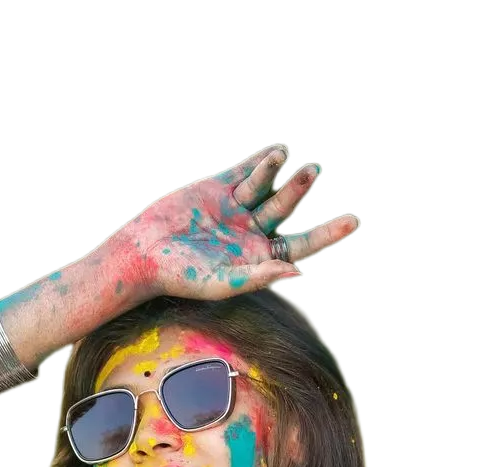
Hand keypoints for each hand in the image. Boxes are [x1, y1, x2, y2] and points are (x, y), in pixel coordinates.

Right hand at [108, 143, 359, 300]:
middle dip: (300, 190)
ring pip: (266, 186)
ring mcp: (235, 208)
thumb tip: (299, 271)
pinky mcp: (216, 187)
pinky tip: (277, 152)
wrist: (144, 253)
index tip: (353, 221)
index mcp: (259, 258)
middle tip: (313, 171)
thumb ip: (260, 277)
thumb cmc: (183, 276)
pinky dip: (261, 160)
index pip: (301, 244)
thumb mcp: (223, 282)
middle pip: (287, 209)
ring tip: (286, 157)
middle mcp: (251, 232)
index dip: (328, 233)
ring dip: (277, 171)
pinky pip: (244, 170)